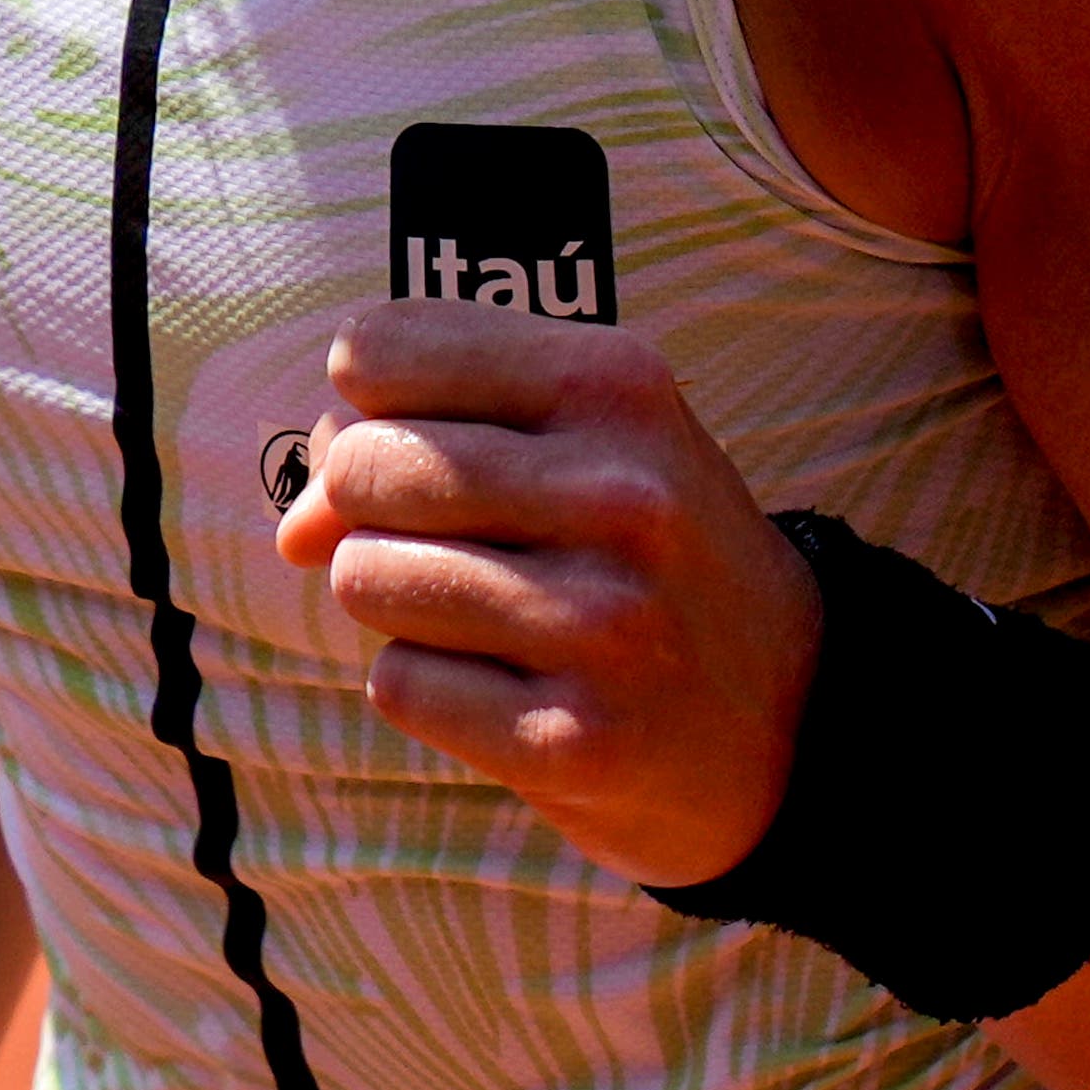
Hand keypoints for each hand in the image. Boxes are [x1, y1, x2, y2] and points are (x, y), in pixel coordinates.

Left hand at [273, 299, 823, 886]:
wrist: (798, 719)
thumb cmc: (650, 556)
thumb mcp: (582, 443)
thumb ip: (425, 429)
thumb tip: (291, 526)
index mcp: (615, 383)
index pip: (375, 349)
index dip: (362, 406)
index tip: (418, 443)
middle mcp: (620, 492)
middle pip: (360, 466)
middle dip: (367, 514)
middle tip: (458, 548)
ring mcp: (601, 622)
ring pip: (362, 577)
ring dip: (397, 607)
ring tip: (492, 620)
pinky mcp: (572, 739)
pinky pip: (400, 685)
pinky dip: (429, 690)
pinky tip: (512, 689)